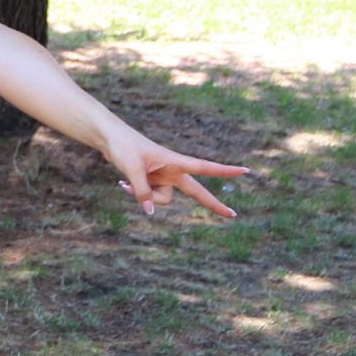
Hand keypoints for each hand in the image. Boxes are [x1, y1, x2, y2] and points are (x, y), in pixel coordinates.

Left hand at [99, 126, 246, 219]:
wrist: (110, 139)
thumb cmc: (124, 147)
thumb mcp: (132, 170)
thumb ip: (142, 192)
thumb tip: (151, 212)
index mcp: (175, 162)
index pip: (205, 167)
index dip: (225, 171)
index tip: (245, 171)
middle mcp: (172, 172)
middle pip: (196, 191)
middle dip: (212, 203)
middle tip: (233, 215)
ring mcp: (162, 178)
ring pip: (161, 199)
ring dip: (144, 194)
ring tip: (128, 180)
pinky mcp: (151, 182)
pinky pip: (148, 196)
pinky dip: (136, 193)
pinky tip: (122, 183)